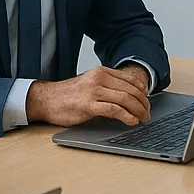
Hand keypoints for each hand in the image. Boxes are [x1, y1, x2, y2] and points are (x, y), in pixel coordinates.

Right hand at [26, 66, 151, 126]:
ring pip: (125, 99)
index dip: (142, 91)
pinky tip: (131, 121)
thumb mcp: (90, 83)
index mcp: (101, 72)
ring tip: (143, 119)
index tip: (148, 100)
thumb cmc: (68, 95)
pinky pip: (114, 110)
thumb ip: (106, 86)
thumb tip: (128, 96)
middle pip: (130, 90)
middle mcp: (99, 79)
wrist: (46, 99)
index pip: (129, 79)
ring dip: (138, 110)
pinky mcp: (88, 105)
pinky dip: (126, 116)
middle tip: (147, 113)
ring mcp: (94, 91)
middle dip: (143, 103)